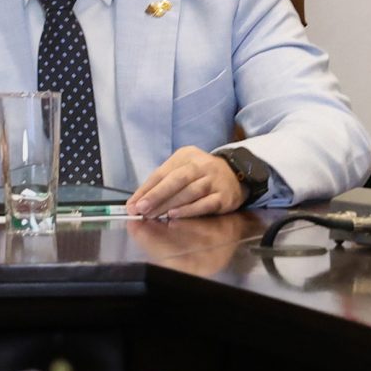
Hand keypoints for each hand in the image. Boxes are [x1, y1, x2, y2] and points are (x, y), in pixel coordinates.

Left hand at [128, 148, 244, 218]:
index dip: (146, 189)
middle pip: (176, 180)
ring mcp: (214, 180)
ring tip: (154, 214)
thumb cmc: (201, 174)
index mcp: (186, 156)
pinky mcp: (224, 196)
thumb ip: (163, 183)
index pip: (162, 173)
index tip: (133, 204)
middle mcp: (201, 165)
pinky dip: (189, 210)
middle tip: (141, 209)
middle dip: (156, 195)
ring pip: (189, 192)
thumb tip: (139, 202)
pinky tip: (176, 215)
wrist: (236, 174)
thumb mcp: (182, 169)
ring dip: (170, 204)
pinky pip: (205, 204)